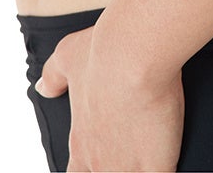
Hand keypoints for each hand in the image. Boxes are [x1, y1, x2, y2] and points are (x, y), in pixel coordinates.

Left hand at [35, 25, 184, 171]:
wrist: (134, 54)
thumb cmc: (102, 52)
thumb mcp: (67, 56)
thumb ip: (52, 76)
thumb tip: (43, 88)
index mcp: (80, 143)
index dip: (90, 167)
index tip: (105, 153)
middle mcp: (100, 162)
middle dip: (119, 166)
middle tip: (133, 146)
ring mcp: (128, 168)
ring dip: (140, 167)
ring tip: (151, 149)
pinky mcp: (156, 166)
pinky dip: (165, 168)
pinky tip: (169, 156)